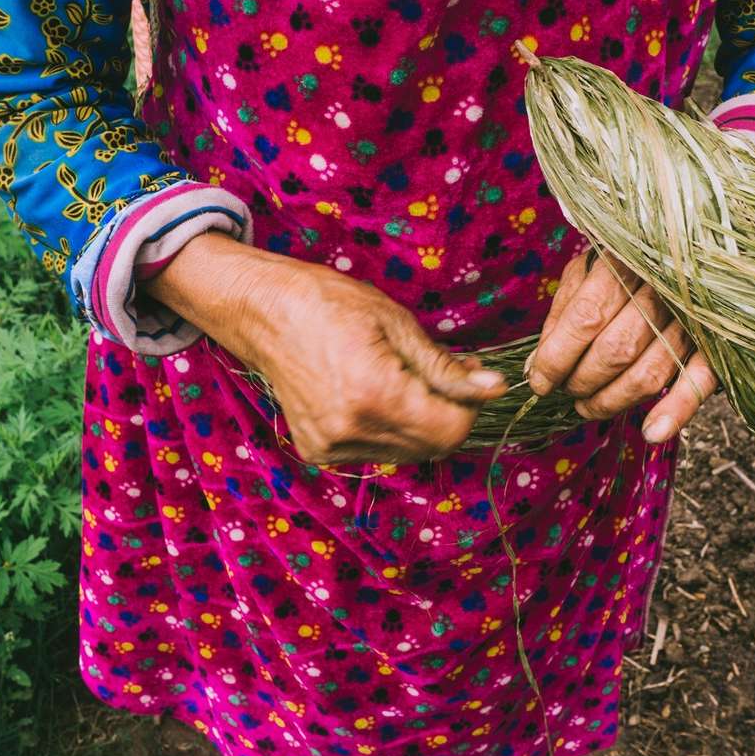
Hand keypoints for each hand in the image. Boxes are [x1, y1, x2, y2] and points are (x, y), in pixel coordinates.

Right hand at [144, 234, 505, 464]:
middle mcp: (350, 431)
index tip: (469, 377)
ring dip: (420, 422)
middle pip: (433, 445)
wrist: (261, 311)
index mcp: (374, 395)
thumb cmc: (329, 303)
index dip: (470, 405)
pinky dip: (389, 428)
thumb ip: (446, 367)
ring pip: (407, 452)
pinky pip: (375, 451)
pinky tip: (374, 393)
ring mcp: (330, 446)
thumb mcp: (398, 324)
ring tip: (402, 379)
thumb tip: (493, 387)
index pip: (452, 430)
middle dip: (448, 413)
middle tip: (441, 373)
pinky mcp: (318, 450)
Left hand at [526, 250, 718, 443]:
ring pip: (649, 374)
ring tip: (588, 406)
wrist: (690, 243)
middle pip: (615, 351)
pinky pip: (698, 382)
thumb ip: (562, 314)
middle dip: (581, 382)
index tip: (539, 381)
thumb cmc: (627, 259)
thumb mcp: (587, 269)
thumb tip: (537, 367)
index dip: (557, 358)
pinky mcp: (715, 343)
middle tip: (566, 391)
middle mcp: (661, 289)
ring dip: (612, 401)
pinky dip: (677, 412)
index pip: (585, 319)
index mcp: (624, 263)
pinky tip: (652, 432)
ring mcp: (693, 318)